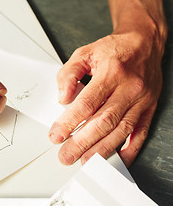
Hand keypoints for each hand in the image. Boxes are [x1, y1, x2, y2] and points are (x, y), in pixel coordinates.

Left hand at [49, 29, 163, 166]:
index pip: (87, 103)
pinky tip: (116, 159)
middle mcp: (130, 88)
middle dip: (83, 142)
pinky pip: (141, 133)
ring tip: (85, 162)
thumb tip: (63, 98)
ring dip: (102, 149)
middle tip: (66, 155)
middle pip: (104, 121)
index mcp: (112, 73)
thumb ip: (68, 74)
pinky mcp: (149, 108)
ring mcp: (142, 101)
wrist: (144, 44)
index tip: (56, 135)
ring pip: (121, 130)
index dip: (69, 122)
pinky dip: (129, 149)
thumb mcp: (85, 53)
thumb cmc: (113, 50)